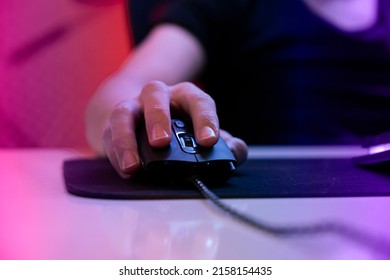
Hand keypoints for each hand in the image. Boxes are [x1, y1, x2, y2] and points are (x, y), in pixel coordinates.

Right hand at [103, 80, 247, 177]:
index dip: (204, 119)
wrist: (146, 125)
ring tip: (133, 165)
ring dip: (126, 138)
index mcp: (185, 97)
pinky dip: (115, 154)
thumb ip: (225, 145)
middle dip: (158, 117)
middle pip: (155, 94)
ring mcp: (133, 108)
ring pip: (124, 112)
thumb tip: (236, 152)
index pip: (197, 100)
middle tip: (162, 142)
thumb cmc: (181, 131)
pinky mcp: (113, 125)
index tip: (209, 140)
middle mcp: (157, 97)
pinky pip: (110, 135)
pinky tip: (126, 170)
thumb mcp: (204, 134)